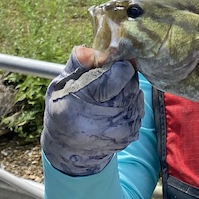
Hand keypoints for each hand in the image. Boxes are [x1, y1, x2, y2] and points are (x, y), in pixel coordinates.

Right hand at [41, 47, 144, 175]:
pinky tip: (114, 108)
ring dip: (126, 89)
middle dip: (121, 75)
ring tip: (107, 96)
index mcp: (80, 101)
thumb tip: (89, 50)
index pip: (119, 73)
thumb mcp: (60, 84)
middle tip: (106, 79)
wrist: (69, 148)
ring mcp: (120, 129)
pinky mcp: (131, 135)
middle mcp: (103, 119)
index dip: (116, 63)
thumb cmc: (63, 109)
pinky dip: (130, 103)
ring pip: (137, 94)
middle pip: (130, 82)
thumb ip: (76, 65)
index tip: (107, 63)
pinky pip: (138, 107)